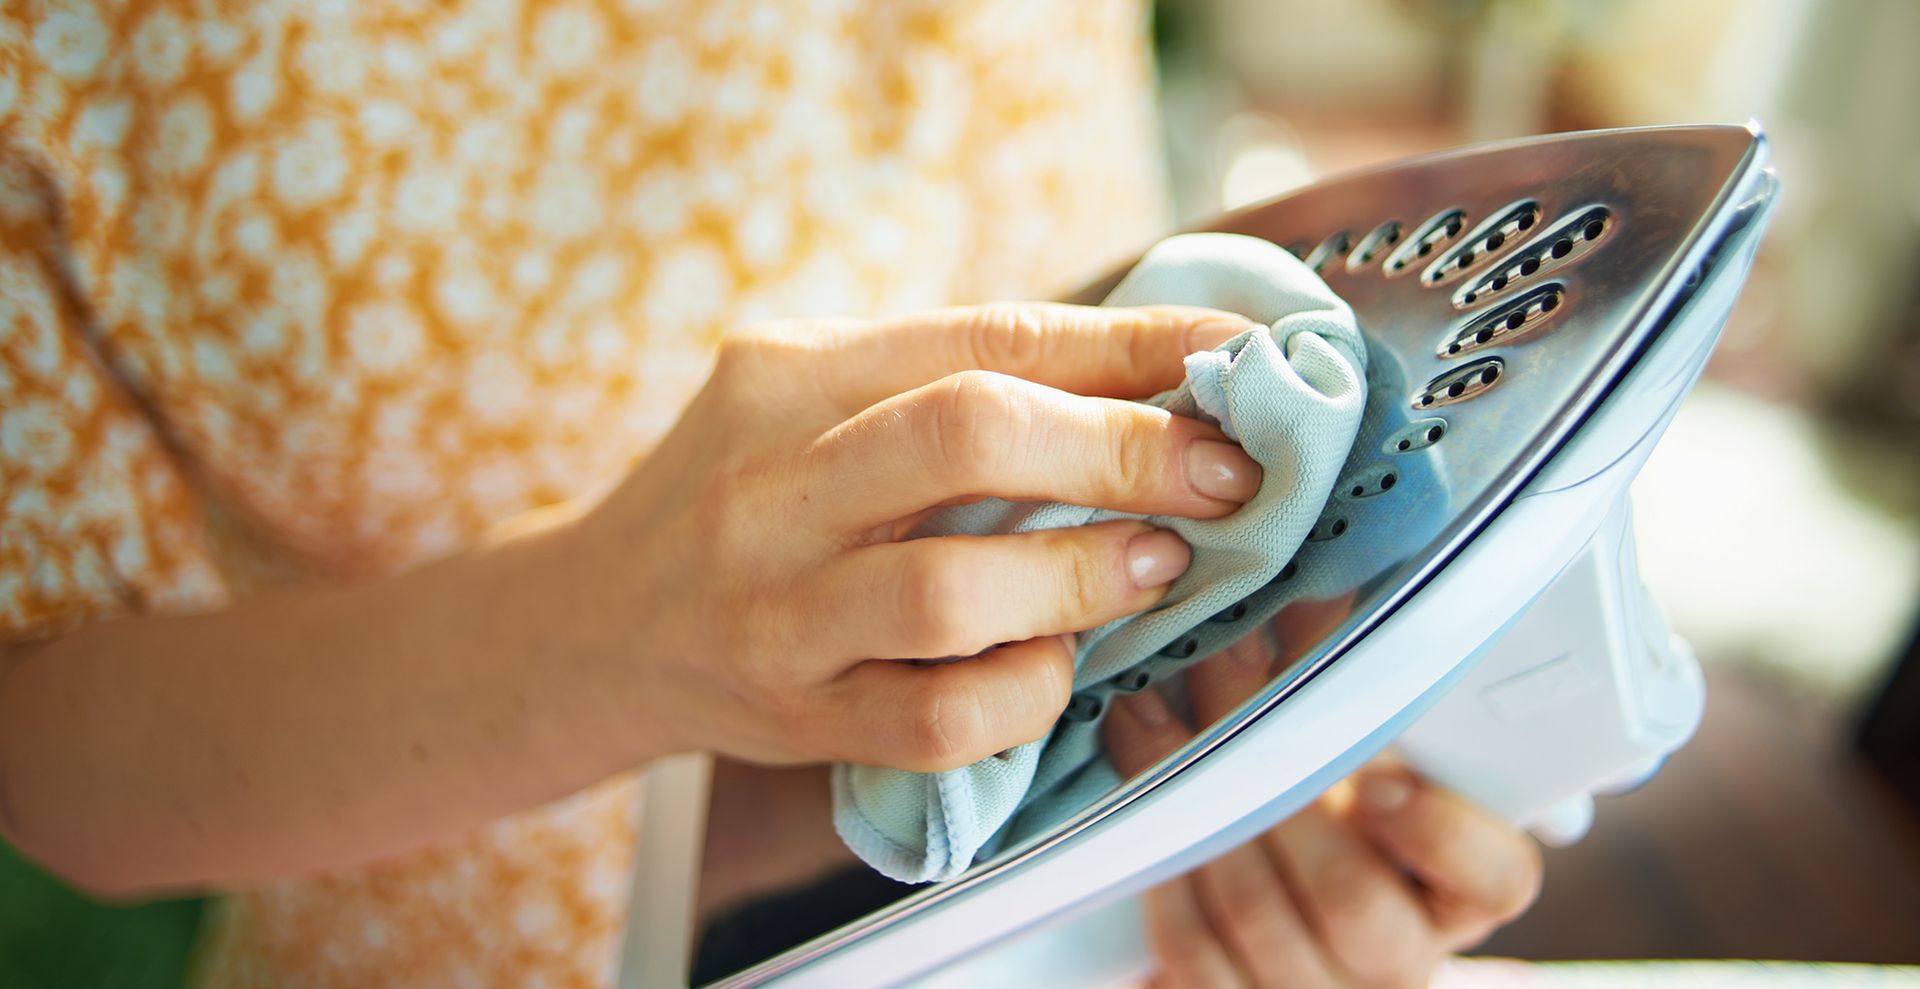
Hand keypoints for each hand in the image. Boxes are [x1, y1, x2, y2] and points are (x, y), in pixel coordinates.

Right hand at [570, 302, 1263, 771]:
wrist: (599, 627)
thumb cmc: (746, 496)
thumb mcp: (814, 400)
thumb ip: (949, 380)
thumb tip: (1160, 372)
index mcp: (787, 375)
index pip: (983, 338)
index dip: (1132, 346)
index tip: (1237, 357)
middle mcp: (769, 485)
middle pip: (969, 434)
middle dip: (1126, 448)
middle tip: (1223, 473)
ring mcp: (774, 610)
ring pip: (950, 590)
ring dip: (1084, 574)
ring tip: (1158, 564)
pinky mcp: (792, 716)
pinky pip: (935, 720)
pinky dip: (1025, 693)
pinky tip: (1058, 665)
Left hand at [1105, 640, 1542, 987]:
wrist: (1285, 907)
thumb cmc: (1342, 802)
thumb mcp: (1376, 749)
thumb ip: (1367, 681)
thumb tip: (1319, 577)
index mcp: (1459, 893)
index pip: (1494, 880)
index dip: (1445, 835)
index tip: (1383, 780)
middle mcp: (1397, 958)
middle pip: (1349, 902)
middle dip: (1276, 779)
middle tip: (1228, 666)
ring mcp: (1310, 988)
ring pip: (1254, 916)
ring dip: (1196, 799)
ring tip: (1154, 702)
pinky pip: (1188, 939)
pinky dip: (1155, 848)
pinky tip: (1133, 769)